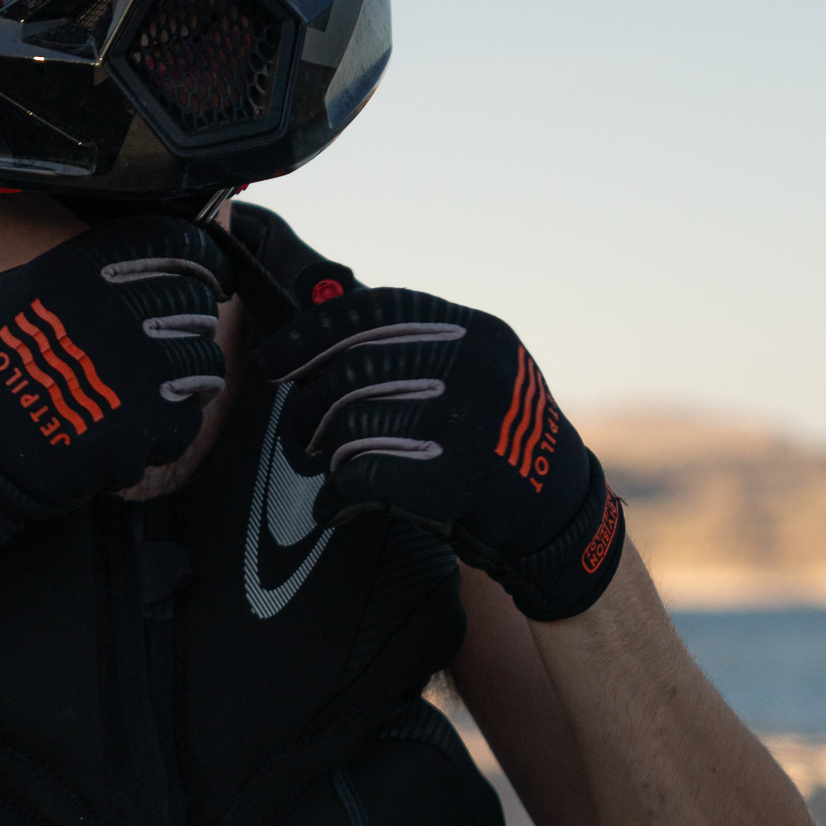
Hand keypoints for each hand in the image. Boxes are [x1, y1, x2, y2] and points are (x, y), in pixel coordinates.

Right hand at [0, 220, 232, 564]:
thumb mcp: (11, 292)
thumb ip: (73, 270)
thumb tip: (125, 261)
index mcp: (85, 271)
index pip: (176, 242)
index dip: (200, 255)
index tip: (208, 270)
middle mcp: (118, 313)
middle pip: (197, 300)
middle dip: (195, 317)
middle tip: (179, 335)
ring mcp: (137, 372)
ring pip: (204, 362)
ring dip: (191, 375)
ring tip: (162, 389)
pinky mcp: (145, 427)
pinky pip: (187, 420)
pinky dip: (168, 429)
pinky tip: (137, 431)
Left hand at [251, 286, 624, 620]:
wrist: (556, 513)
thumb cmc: (494, 437)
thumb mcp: (473, 370)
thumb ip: (411, 344)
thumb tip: (312, 321)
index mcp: (475, 331)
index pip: (370, 312)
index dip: (307, 334)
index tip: (269, 361)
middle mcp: (473, 368)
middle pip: (349, 371)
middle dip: (307, 405)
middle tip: (300, 432)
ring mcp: (466, 423)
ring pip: (349, 424)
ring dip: (325, 452)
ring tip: (329, 468)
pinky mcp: (454, 479)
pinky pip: (361, 475)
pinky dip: (338, 494)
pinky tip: (339, 504)